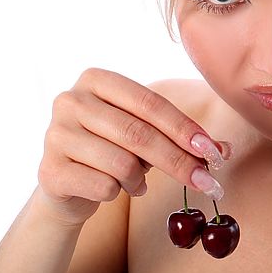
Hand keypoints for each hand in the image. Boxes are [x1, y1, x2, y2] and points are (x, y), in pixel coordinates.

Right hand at [36, 68, 227, 226]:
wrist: (66, 185)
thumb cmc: (112, 150)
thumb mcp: (144, 134)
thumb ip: (180, 137)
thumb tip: (222, 150)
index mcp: (96, 79)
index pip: (150, 102)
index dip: (184, 128)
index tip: (212, 151)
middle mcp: (70, 100)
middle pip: (138, 134)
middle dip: (178, 161)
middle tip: (207, 183)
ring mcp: (55, 134)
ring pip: (122, 163)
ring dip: (140, 180)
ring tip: (136, 183)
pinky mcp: (49, 170)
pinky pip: (103, 186)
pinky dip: (118, 193)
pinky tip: (111, 189)